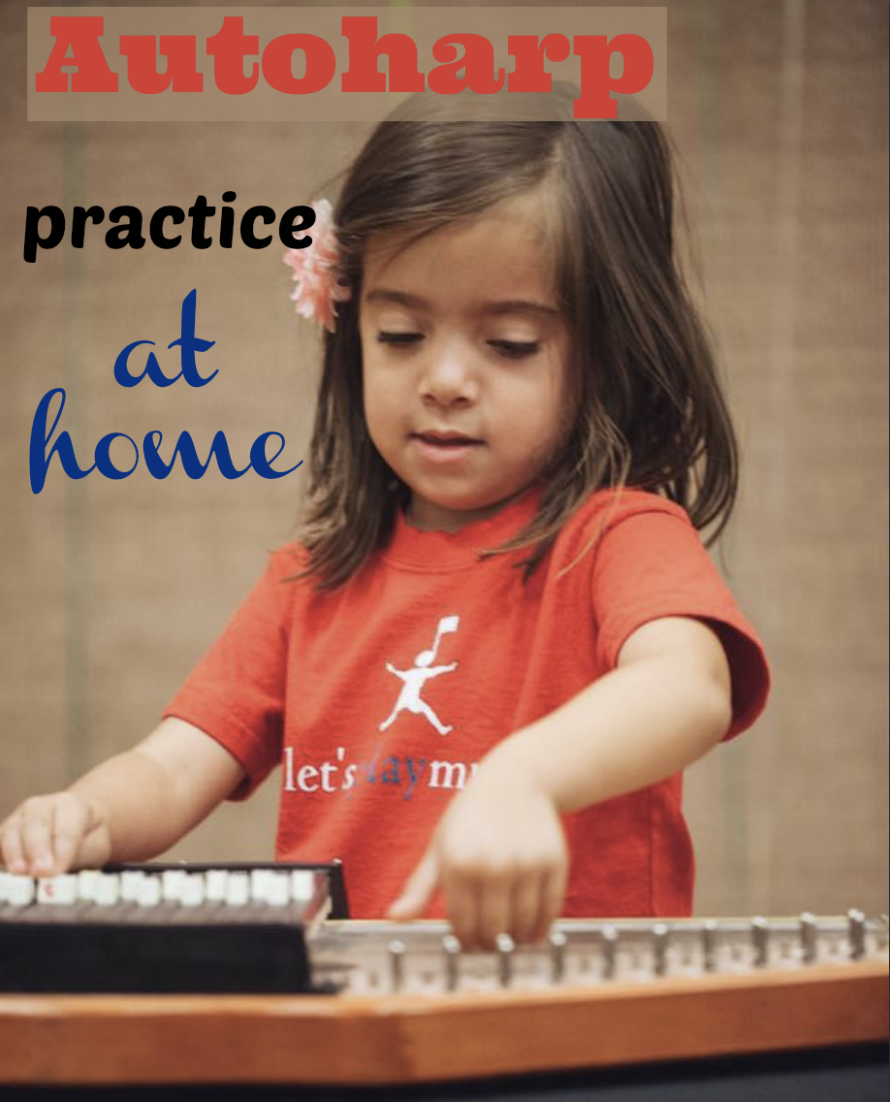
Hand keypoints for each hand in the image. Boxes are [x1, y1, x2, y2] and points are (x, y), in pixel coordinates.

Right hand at [0, 792, 110, 876]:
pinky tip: (7, 867)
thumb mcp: (90, 846)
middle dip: (37, 848)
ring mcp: (21, 816)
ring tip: (21, 872)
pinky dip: (2, 853)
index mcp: (70, 805)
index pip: (66, 826)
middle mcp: (42, 806)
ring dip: (15, 852)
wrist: (74, 828)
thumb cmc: (83, 839)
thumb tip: (52, 873)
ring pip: (12, 829)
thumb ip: (75, 857)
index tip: (56, 870)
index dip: (61, 849)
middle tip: (39, 871)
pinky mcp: (6, 831)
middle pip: (36, 823)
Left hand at [387, 764, 567, 949]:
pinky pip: (549, 910)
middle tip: (489, 945)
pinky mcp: (553, 862)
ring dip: (516, 939)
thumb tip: (394, 918)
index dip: (465, 943)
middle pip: (494, 930)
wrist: (515, 781)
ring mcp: (525, 864)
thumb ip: (419, 887)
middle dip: (490, 944)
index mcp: (458, 863)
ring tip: (510, 937)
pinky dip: (542, 927)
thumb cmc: (470, 817)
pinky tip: (533, 930)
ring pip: (522, 925)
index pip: (462, 926)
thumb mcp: (439, 847)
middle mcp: (493, 864)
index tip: (468, 945)